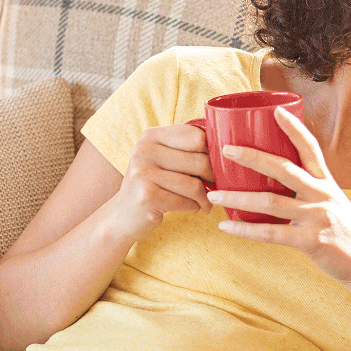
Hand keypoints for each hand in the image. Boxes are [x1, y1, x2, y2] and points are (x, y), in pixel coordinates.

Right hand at [107, 123, 214, 240]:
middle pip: (199, 161)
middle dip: (213, 178)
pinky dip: (194, 208)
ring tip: (206, 202)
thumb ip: (187, 148)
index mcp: (151, 135)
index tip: (217, 166)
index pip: (197, 136)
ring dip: (205, 198)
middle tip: (215, 187)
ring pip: (195, 185)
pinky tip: (192, 208)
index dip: (213, 153)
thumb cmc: (154, 184)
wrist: (123, 215)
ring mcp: (143, 173)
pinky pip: (186, 202)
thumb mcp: (164, 159)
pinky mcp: (146, 196)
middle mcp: (144, 150)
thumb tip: (227, 147)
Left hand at [206, 106, 350, 291]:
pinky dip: (245, 230)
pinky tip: (226, 226)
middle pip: (283, 168)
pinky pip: (271, 233)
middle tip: (226, 150)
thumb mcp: (333, 204)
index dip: (294, 128)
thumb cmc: (346, 233)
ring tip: (214, 194)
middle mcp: (323, 195)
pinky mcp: (311, 241)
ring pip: (270, 201)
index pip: (311, 148)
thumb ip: (309, 192)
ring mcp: (317, 217)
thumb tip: (275, 183)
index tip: (276, 111)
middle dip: (252, 157)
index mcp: (327, 182)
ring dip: (238, 197)